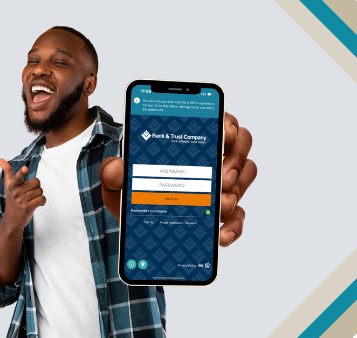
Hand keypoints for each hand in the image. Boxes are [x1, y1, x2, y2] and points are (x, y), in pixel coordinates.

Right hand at [0, 159, 45, 232]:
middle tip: (29, 193)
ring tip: (32, 200)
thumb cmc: (12, 199)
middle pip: (36, 182)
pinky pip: (42, 199)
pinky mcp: (28, 208)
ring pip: (40, 191)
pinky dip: (42, 201)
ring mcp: (21, 201)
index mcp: (12, 185)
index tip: (25, 168)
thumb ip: (7, 171)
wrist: (12, 220)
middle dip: (36, 187)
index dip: (22, 172)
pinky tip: (38, 204)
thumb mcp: (9, 186)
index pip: (17, 177)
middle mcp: (16, 192)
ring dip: (39, 195)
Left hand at [100, 112, 256, 246]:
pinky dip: (233, 226)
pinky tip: (220, 235)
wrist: (134, 218)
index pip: (220, 120)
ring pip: (244, 177)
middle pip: (241, 146)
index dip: (228, 124)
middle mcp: (211, 156)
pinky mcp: (220, 211)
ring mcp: (220, 183)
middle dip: (236, 161)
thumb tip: (115, 168)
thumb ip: (112, 171)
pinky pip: (237, 216)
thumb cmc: (132, 188)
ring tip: (220, 206)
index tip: (224, 135)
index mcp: (190, 138)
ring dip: (237, 191)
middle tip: (223, 178)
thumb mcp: (118, 178)